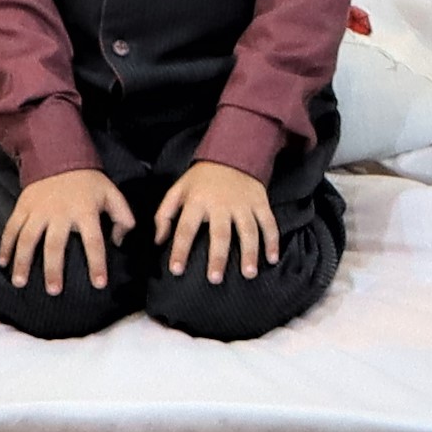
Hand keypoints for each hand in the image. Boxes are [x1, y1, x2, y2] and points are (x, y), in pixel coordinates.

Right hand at [4, 164, 135, 290]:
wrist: (58, 154)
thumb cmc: (88, 181)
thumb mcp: (111, 193)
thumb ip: (123, 216)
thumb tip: (120, 242)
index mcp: (85, 211)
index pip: (94, 241)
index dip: (97, 263)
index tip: (98, 284)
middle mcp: (60, 213)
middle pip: (55, 244)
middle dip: (54, 269)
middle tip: (54, 291)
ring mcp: (38, 210)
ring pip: (28, 239)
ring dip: (22, 261)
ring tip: (19, 283)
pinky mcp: (22, 207)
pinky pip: (11, 228)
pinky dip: (5, 245)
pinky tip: (2, 263)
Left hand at [150, 158, 278, 282]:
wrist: (232, 153)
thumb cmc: (201, 179)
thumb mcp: (178, 190)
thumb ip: (164, 215)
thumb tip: (158, 241)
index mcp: (197, 200)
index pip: (186, 228)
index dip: (180, 250)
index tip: (176, 270)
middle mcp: (221, 203)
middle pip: (220, 233)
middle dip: (218, 257)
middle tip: (215, 279)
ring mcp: (243, 203)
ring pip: (248, 230)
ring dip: (249, 253)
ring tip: (248, 274)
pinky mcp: (260, 202)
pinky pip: (269, 223)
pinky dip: (273, 240)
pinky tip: (272, 258)